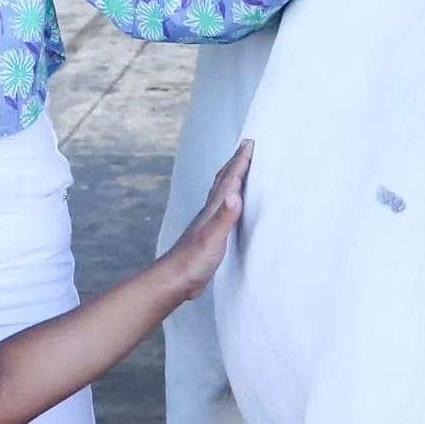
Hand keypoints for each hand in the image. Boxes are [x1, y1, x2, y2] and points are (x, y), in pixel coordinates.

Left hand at [155, 145, 249, 302]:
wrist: (174, 279)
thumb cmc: (192, 261)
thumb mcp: (213, 238)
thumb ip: (224, 217)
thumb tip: (234, 194)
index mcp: (213, 210)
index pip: (230, 181)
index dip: (240, 162)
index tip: (250, 144)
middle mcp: (210, 212)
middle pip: (223, 181)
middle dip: (235, 163)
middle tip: (245, 147)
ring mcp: (208, 223)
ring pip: (221, 193)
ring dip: (231, 178)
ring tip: (239, 169)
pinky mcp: (210, 235)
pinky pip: (222, 209)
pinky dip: (229, 199)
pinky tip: (230, 205)